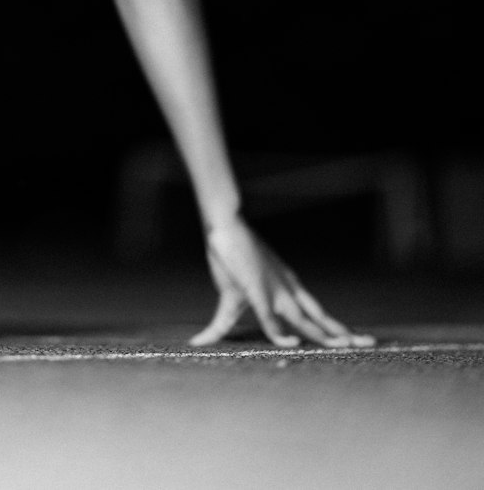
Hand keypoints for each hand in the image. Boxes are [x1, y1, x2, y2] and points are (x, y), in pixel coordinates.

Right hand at [191, 216, 375, 348]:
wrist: (224, 225)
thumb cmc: (228, 258)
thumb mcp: (228, 298)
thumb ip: (219, 326)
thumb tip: (198, 342)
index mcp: (287, 290)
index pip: (317, 313)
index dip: (335, 328)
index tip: (355, 338)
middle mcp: (287, 292)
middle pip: (321, 318)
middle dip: (344, 333)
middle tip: (372, 342)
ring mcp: (274, 291)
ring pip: (305, 319)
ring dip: (325, 334)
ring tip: (346, 346)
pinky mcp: (255, 289)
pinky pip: (269, 316)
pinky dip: (279, 333)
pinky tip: (290, 344)